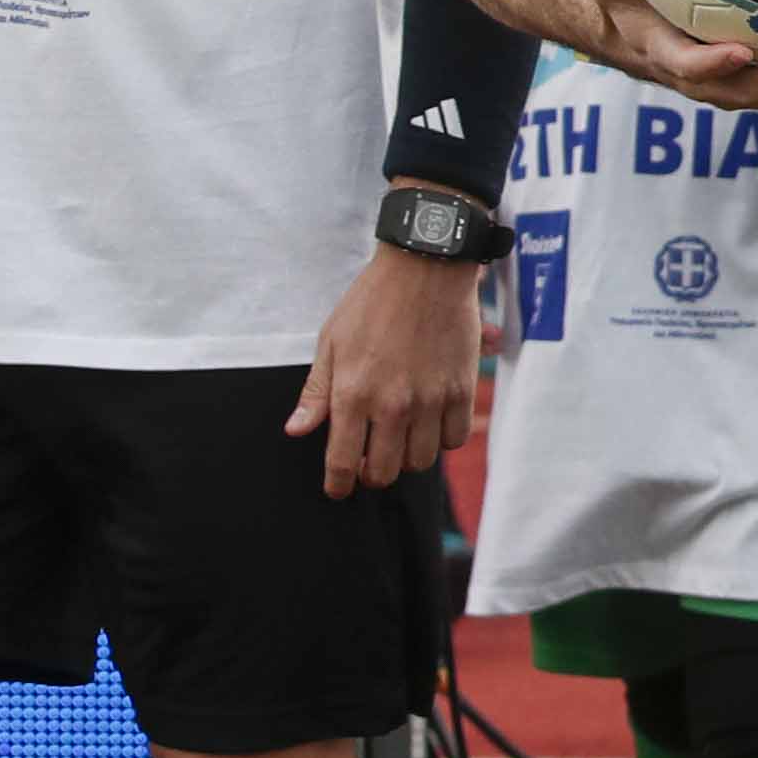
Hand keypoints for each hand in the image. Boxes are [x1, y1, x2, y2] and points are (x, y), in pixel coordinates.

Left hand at [289, 231, 481, 498]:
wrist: (424, 268)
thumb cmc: (371, 302)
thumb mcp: (331, 342)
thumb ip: (317, 393)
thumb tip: (296, 431)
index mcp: (353, 394)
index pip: (342, 463)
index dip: (338, 485)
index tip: (338, 488)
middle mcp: (392, 404)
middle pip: (384, 472)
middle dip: (372, 474)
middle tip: (369, 460)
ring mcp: (430, 399)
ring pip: (420, 461)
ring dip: (407, 457)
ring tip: (400, 438)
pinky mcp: (461, 390)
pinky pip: (454, 439)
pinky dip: (442, 439)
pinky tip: (431, 422)